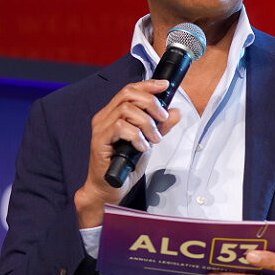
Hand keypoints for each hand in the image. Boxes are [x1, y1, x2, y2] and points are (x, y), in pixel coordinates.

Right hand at [74, 79, 180, 227]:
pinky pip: (120, 127)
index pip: (130, 90)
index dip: (148, 85)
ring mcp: (100, 128)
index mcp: (113, 113)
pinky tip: (142, 147)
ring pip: (126, 110)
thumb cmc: (124, 166)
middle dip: (150, 103)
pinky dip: (136, 135)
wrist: (109, 189)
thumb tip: (174, 112)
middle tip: (162, 119)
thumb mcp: (148, 142)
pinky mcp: (99, 141)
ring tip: (153, 139)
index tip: (164, 86)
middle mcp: (105, 117)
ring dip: (146, 123)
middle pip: (128, 94)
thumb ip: (160, 127)